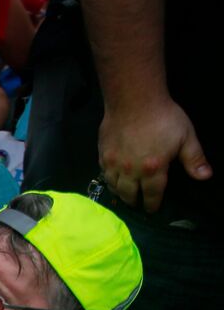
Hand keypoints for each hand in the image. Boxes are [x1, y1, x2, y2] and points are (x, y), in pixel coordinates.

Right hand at [99, 97, 211, 212]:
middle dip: (135, 202)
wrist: (134, 100)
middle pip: (130, 194)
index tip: (152, 209)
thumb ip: (194, 159)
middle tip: (138, 204)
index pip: (152, 194)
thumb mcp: (186, 137)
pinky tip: (114, 180)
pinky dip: (110, 181)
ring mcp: (114, 164)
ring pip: (115, 187)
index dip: (153, 204)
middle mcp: (131, 171)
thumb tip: (205, 177)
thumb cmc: (163, 117)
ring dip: (121, 194)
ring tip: (125, 195)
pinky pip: (104, 175)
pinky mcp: (103, 155)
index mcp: (153, 169)